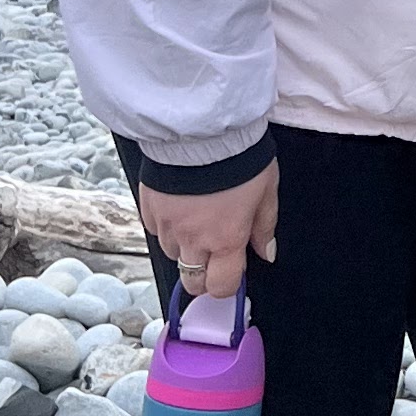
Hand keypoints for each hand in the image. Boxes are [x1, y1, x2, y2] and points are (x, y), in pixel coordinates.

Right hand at [135, 162, 277, 302]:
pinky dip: (168, 226)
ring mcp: (168, 225)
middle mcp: (193, 239)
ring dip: (185, 247)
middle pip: (192, 281)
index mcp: (225, 239)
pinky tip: (180, 207)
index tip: (230, 273)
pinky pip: (157, 230)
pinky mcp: (149, 208)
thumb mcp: (266, 191)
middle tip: (212, 255)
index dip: (226, 285)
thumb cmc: (239, 157)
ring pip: (172, 254)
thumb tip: (266, 252)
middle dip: (203, 275)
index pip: (221, 286)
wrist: (201, 128)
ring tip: (197, 222)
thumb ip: (264, 227)